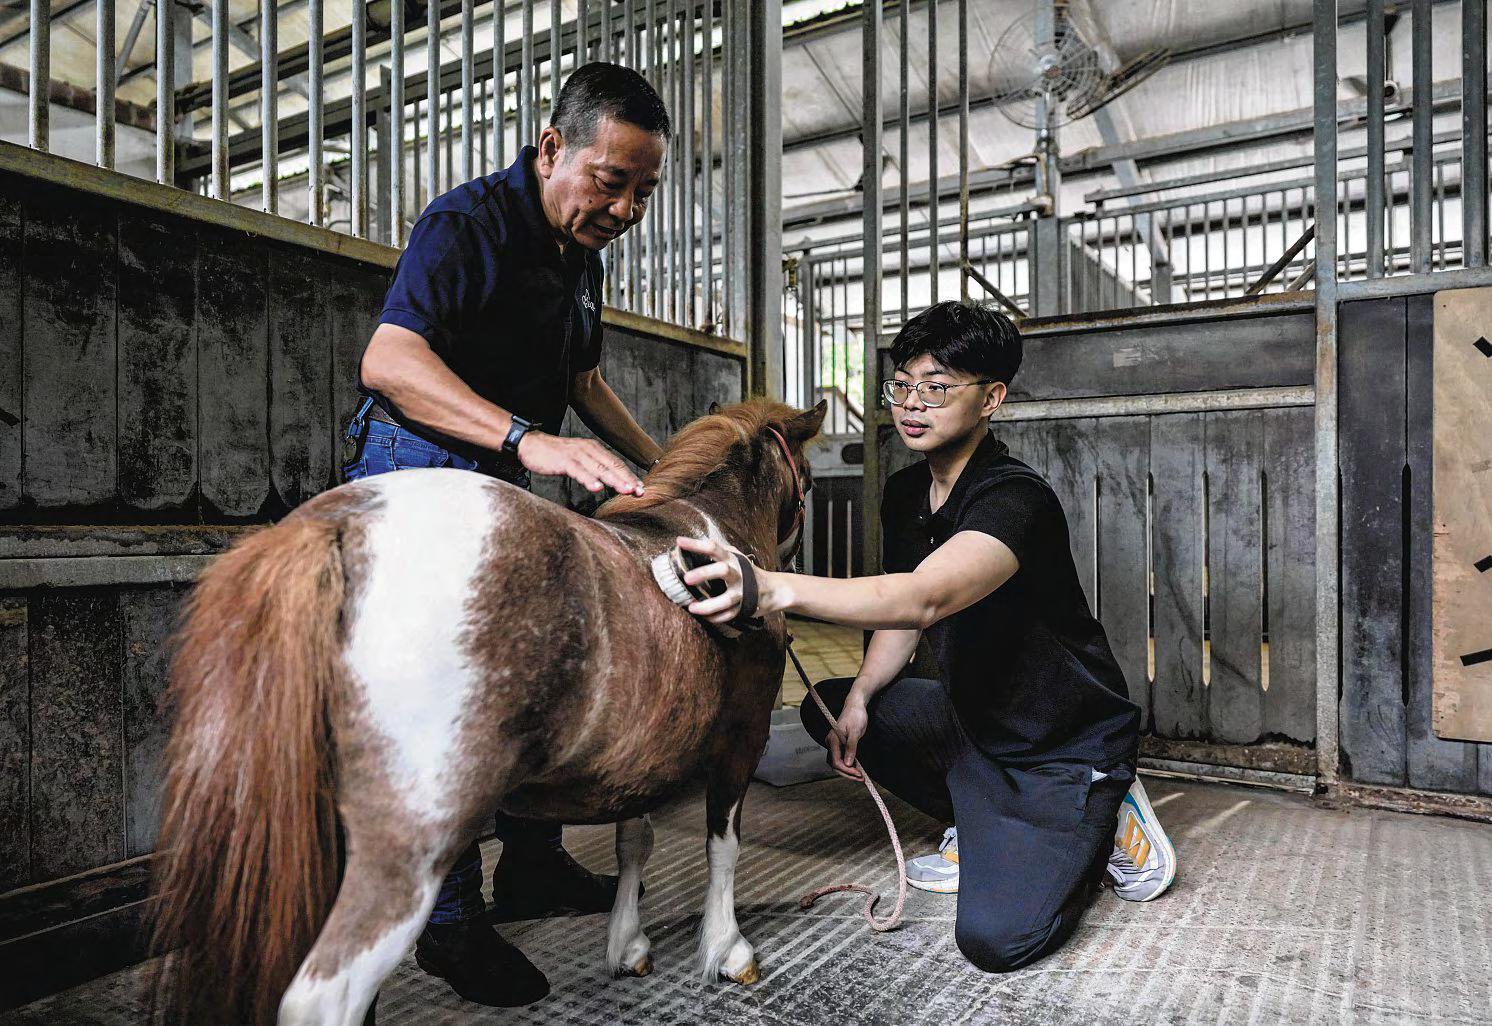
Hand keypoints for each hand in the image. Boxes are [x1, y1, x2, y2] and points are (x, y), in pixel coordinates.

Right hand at [516, 432, 643, 495]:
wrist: (531, 444)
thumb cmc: (556, 455)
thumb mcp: (579, 459)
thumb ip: (594, 468)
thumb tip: (609, 481)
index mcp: (594, 449)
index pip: (616, 463)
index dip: (629, 476)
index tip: (641, 489)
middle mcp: (589, 450)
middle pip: (612, 465)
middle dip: (627, 479)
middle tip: (639, 492)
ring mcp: (577, 454)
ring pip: (599, 468)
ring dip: (614, 480)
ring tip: (626, 490)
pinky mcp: (564, 461)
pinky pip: (579, 471)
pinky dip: (589, 479)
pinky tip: (597, 488)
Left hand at [674, 535, 752, 623]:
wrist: (772, 589)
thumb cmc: (747, 571)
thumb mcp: (736, 556)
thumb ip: (719, 550)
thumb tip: (697, 541)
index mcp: (732, 559)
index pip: (714, 548)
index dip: (696, 544)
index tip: (680, 542)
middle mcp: (738, 574)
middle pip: (722, 571)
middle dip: (704, 573)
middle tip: (687, 578)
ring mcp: (742, 592)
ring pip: (726, 599)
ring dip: (708, 605)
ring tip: (691, 607)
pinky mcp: (744, 607)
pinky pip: (729, 615)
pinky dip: (716, 618)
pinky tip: (704, 617)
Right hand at [827, 697, 867, 780]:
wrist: (855, 705)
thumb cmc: (856, 716)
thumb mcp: (856, 732)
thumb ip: (851, 747)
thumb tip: (849, 764)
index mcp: (832, 740)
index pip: (836, 761)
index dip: (847, 770)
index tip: (859, 774)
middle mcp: (831, 743)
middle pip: (835, 765)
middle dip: (847, 773)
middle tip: (861, 778)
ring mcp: (834, 744)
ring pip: (837, 763)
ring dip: (847, 771)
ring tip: (860, 776)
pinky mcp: (839, 744)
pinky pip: (841, 758)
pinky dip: (848, 765)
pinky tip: (856, 769)